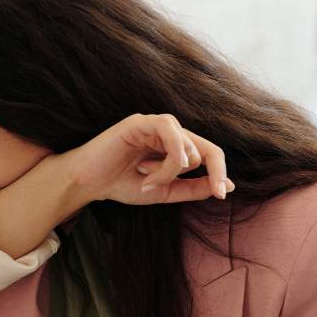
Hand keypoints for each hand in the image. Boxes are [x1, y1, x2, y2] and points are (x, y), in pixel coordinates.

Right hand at [61, 114, 232, 206]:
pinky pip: (171, 134)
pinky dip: (167, 157)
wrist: (88, 183)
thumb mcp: (164, 192)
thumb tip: (228, 186)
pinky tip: (146, 169)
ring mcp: (155, 124)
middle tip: (160, 186)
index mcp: (175, 146)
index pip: (210, 154)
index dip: (219, 173)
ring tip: (144, 177)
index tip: (220, 195)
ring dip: (170, 170)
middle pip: (203, 150)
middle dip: (190, 175)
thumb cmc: (121, 185)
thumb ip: (193, 188)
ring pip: (187, 147)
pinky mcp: (142, 122)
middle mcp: (169, 132)